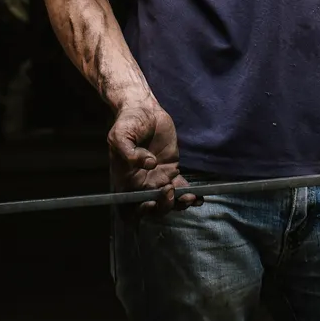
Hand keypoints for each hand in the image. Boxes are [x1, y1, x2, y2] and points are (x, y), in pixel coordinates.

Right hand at [108, 100, 200, 215]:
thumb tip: (149, 164)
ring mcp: (158, 179)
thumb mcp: (121, 134)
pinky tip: (198, 197)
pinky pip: (180, 187)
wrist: (144, 110)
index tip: (151, 202)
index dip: (139, 210)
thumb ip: (129, 152)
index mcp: (125, 180)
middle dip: (163, 205)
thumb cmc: (128, 122)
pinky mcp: (172, 170)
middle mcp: (141, 184)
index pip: (129, 205)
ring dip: (179, 204)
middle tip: (169, 190)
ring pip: (168, 201)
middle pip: (153, 207)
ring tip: (190, 197)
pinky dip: (189, 195)